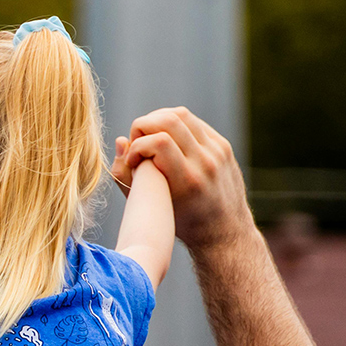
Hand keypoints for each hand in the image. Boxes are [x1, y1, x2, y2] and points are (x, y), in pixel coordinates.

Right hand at [110, 107, 251, 251]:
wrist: (224, 231)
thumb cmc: (179, 222)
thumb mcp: (148, 207)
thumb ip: (126, 175)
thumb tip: (121, 140)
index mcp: (188, 181)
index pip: (159, 142)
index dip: (137, 145)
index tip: (132, 160)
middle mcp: (205, 163)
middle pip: (169, 121)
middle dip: (143, 125)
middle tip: (136, 142)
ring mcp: (217, 151)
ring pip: (181, 114)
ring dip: (156, 120)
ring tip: (147, 136)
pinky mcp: (223, 145)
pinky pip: (193, 122)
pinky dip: (173, 124)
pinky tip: (164, 137)